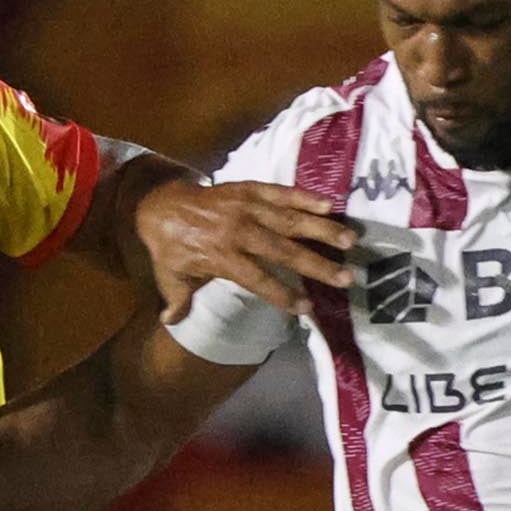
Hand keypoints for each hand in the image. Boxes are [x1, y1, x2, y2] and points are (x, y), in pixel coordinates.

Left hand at [132, 177, 353, 320]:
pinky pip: (280, 192)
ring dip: (321, 229)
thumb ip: (177, 300)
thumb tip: (171, 322)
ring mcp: (246, 206)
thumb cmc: (169, 246)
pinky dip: (304, 197)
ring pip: (288, 219)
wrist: (159, 202)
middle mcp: (238, 231)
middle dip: (316, 265)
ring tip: (350, 240)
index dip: (282, 295)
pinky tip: (329, 205)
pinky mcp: (249, 188)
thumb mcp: (170, 277)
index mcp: (221, 256)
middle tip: (346, 277)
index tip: (307, 308)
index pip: (258, 279)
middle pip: (283, 250)